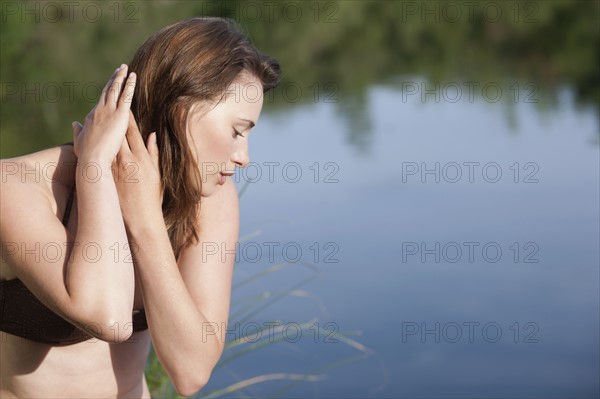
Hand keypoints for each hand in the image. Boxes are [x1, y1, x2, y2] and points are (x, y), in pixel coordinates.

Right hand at [72, 64, 136, 163]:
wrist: (92, 160)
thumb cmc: (87, 156)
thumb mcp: (80, 141)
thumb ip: (78, 131)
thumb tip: (75, 123)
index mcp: (91, 117)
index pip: (101, 102)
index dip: (106, 92)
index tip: (111, 85)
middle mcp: (98, 110)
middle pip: (107, 91)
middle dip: (114, 79)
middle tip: (120, 69)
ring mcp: (108, 111)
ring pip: (115, 89)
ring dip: (121, 77)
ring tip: (126, 68)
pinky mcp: (119, 114)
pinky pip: (125, 95)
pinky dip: (129, 84)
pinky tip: (133, 76)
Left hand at [72, 111, 162, 229]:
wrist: (140, 219)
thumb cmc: (152, 197)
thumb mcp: (157, 173)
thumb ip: (154, 152)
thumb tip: (152, 135)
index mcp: (140, 157)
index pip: (132, 130)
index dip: (127, 117)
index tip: (123, 107)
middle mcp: (125, 159)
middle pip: (115, 133)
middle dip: (111, 121)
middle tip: (106, 108)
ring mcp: (112, 168)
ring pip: (103, 144)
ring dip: (100, 132)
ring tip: (95, 122)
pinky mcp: (103, 176)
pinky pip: (97, 157)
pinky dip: (94, 147)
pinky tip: (89, 141)